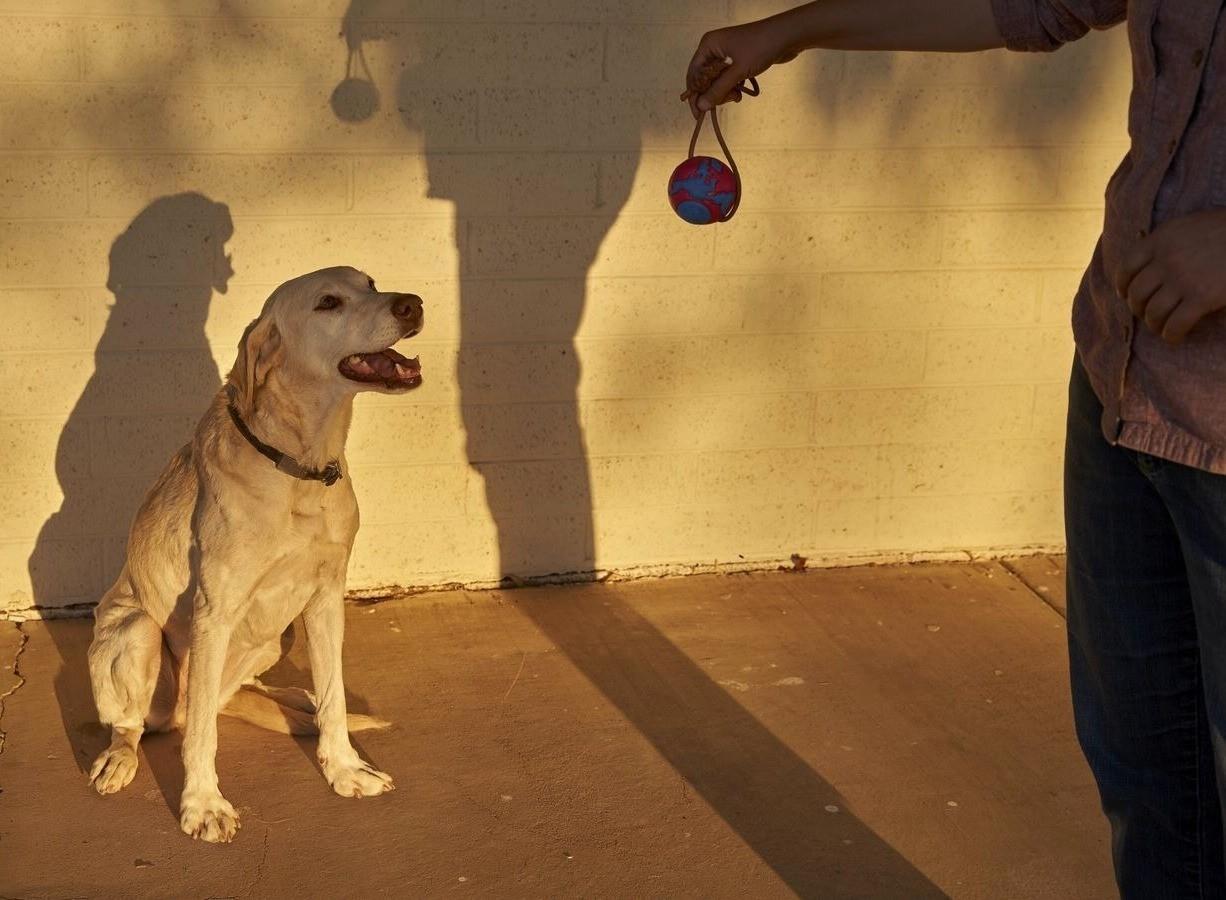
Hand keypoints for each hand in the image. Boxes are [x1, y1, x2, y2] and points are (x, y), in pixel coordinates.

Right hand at [685, 19, 798, 117]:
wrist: (787, 36)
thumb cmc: (761, 48)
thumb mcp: (738, 71)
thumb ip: (718, 90)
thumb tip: (701, 106)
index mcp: (708, 45)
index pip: (693, 74)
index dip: (695, 95)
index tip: (698, 114)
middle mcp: (713, 48)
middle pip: (704, 79)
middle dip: (714, 93)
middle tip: (728, 100)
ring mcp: (725, 54)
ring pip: (716, 81)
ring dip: (724, 92)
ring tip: (736, 97)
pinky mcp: (736, 60)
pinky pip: (727, 79)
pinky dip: (731, 88)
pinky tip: (739, 94)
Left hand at [1118, 209, 1225, 344]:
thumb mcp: (1190, 226)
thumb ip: (1168, 242)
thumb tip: (1149, 264)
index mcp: (1161, 239)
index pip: (1126, 267)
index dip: (1122, 285)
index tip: (1125, 295)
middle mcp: (1167, 259)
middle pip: (1137, 293)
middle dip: (1138, 308)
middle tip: (1146, 314)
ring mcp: (1183, 279)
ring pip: (1153, 312)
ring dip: (1153, 325)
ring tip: (1161, 328)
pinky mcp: (1201, 297)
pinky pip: (1175, 324)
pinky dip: (1171, 335)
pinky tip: (1175, 338)